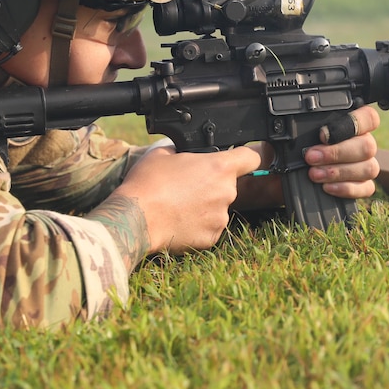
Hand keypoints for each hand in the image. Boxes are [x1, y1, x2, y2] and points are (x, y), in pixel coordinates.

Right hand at [114, 144, 261, 255]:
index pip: (253, 157)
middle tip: (187, 185)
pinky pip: (209, 228)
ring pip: (218, 207)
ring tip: (178, 204)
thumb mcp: (162, 153)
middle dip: (213, 184)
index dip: (253, 154)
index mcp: (219, 168)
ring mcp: (220, 218)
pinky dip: (198, 225)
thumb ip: (182, 150)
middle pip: (229, 184)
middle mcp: (226, 193)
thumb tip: (182, 151)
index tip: (253, 155)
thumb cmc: (147, 184)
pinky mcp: (211, 238)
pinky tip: (178, 220)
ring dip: (205, 205)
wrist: (136, 220)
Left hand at [235, 105, 381, 209]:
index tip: (323, 134)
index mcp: (348, 123)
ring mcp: (364, 165)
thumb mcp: (286, 137)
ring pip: (369, 167)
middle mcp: (361, 142)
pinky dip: (347, 188)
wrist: (279, 177)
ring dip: (339, 172)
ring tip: (314, 175)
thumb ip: (294, 130)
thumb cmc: (287, 152)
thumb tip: (290, 131)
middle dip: (337, 153)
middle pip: (367, 145)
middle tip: (311, 157)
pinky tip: (327, 187)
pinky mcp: (361, 185)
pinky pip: (366, 188)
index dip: (351, 124)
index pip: (368, 117)